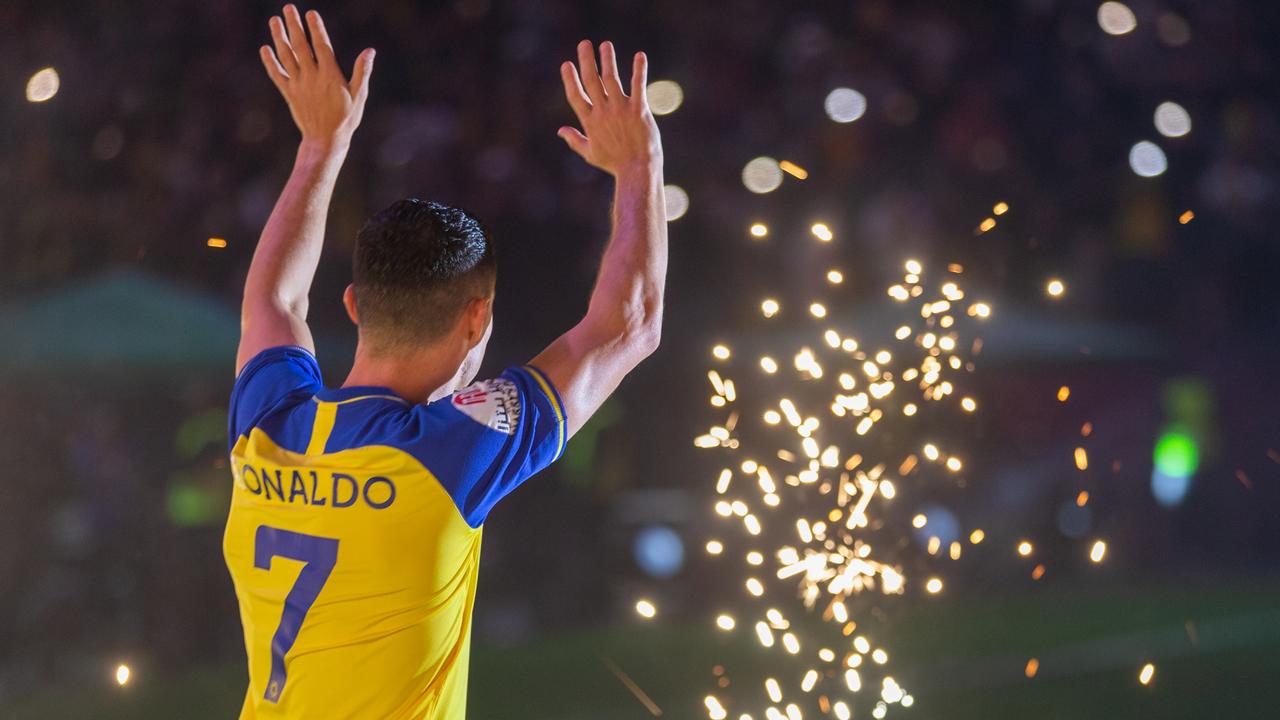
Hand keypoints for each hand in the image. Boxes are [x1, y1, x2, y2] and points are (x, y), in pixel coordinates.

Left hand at [260, 5, 374, 148]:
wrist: (326, 140)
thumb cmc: (346, 118)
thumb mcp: (359, 95)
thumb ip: (362, 71)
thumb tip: (370, 51)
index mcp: (330, 75)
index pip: (321, 46)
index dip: (316, 28)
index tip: (311, 13)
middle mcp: (312, 77)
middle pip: (300, 46)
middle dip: (294, 25)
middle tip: (288, 8)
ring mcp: (298, 85)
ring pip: (286, 56)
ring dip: (279, 37)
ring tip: (275, 20)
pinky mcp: (290, 94)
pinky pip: (277, 75)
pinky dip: (270, 61)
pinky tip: (265, 48)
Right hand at [558, 41, 661, 175]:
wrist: (638, 170)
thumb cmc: (614, 163)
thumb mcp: (590, 153)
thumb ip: (574, 139)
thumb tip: (560, 130)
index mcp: (590, 122)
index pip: (576, 95)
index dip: (570, 79)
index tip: (566, 64)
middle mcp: (603, 112)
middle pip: (591, 81)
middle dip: (586, 61)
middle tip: (584, 44)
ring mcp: (621, 109)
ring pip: (611, 79)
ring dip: (608, 60)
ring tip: (605, 45)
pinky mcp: (639, 110)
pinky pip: (638, 85)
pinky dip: (639, 70)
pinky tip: (640, 56)